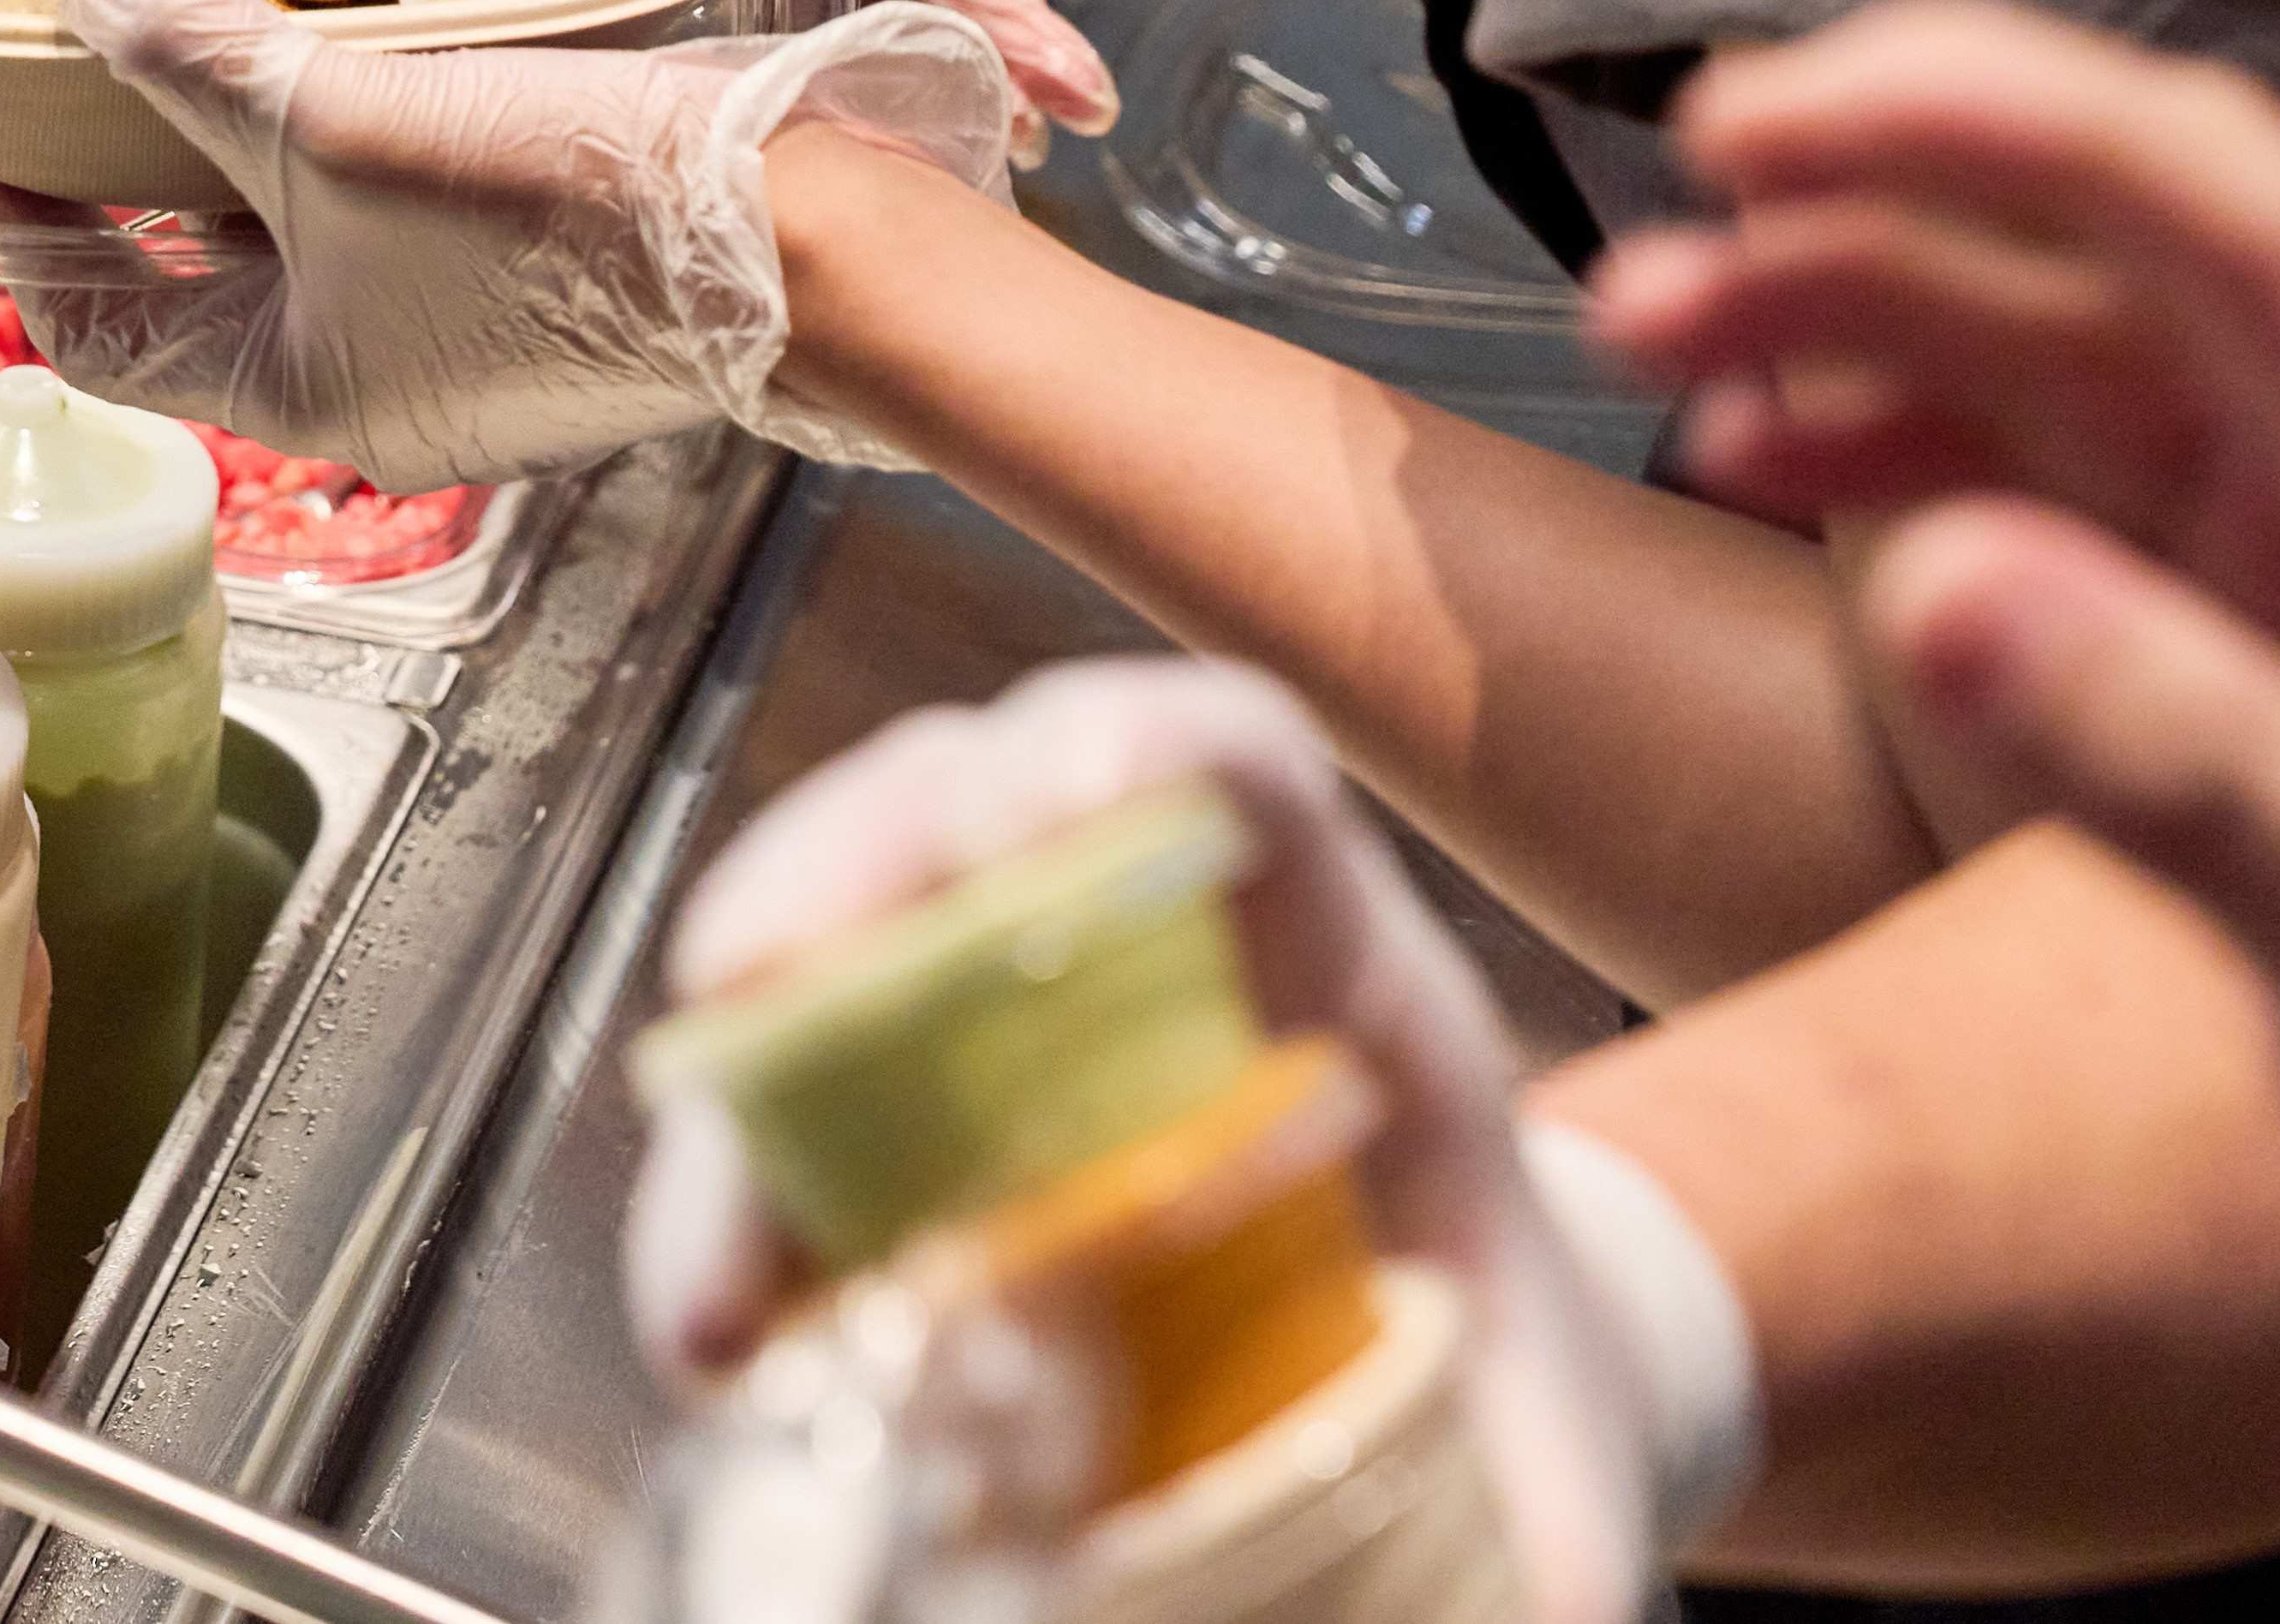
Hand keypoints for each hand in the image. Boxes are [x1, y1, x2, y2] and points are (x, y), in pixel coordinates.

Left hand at [8, 0, 1019, 488]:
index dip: (15, 222)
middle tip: (101, 11)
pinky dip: (379, 100)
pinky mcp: (561, 267)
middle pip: (207, 257)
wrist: (812, 230)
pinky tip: (384, 5)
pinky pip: (423, 181)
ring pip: (323, 209)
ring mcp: (479, 330)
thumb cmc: (561, 205)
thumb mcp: (335, 119)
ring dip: (271, 102)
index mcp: (297, 387)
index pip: (95, 323)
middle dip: (150, 136)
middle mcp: (381, 378)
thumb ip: (189, 45)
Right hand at [621, 659, 1749, 1623]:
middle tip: (754, 962)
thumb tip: (1562, 1614)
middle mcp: (1141, 950)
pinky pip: (795, 1126)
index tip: (1054, 798)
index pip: (1235, 766)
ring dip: (753, 1069)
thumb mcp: (1558, 1411)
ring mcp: (1006, 1031)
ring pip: (845, 948)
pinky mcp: (913, 1150)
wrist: (1460, 1428)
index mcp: (1331, 958)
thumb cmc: (1503, 1378)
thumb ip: (1558, 1493)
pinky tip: (720, 1328)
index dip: (1135, 744)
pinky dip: (740, 1210)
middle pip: (967, 804)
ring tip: (717, 1261)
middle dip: (847, 863)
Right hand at [1599, 0, 2279, 1600]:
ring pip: (2050, 347)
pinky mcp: (2246, 634)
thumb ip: (2192, 773)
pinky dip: (1892, 453)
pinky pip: (2041, 482)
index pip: (2232, 208)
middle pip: (2112, 249)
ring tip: (1652, 340)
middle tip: (1671, 229)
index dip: (1989, 122)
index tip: (1774, 124)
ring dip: (1849, 320)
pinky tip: (1757, 460)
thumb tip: (1938, 593)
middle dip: (1878, 208)